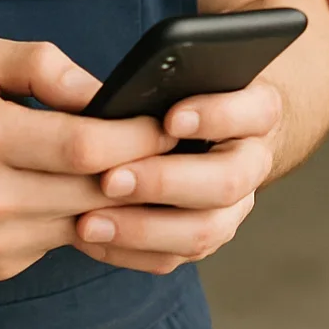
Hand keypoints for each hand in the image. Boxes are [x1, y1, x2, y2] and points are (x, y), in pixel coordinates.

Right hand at [0, 36, 176, 281]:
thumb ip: (40, 64)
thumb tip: (103, 91)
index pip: (84, 146)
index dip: (138, 136)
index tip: (167, 120)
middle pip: (96, 189)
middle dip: (145, 168)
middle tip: (178, 145)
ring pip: (87, 222)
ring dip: (123, 198)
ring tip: (149, 168)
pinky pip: (62, 242)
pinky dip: (86, 217)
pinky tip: (97, 193)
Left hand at [72, 79, 282, 272]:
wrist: (194, 133)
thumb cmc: (172, 92)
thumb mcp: (162, 71)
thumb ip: (127, 74)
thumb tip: (73, 86)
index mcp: (253, 111)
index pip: (255, 112)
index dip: (216, 116)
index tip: (170, 119)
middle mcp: (250, 161)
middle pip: (228, 181)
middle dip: (166, 182)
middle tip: (111, 179)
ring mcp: (231, 207)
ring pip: (205, 230)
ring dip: (144, 228)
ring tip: (89, 221)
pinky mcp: (201, 237)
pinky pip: (175, 257)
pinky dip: (131, 251)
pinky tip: (92, 238)